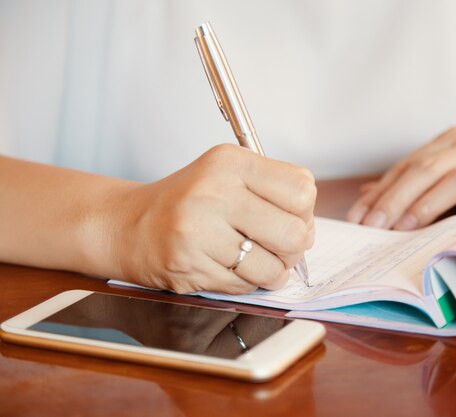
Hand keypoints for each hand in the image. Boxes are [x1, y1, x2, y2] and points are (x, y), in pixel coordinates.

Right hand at [106, 144, 315, 293]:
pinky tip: (227, 267)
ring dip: (271, 272)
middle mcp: (214, 191)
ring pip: (273, 267)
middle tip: (278, 247)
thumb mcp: (227, 175)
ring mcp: (199, 230)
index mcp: (231, 162)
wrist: (128, 224)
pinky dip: (245, 282)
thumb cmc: (188, 202)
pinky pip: (244, 285)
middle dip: (293, 249)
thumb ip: (272, 192)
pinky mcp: (188, 264)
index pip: (302, 190)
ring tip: (252, 260)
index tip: (291, 218)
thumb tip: (310, 229)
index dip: (304, 212)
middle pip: (295, 233)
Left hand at [347, 117, 455, 229]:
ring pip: (455, 179)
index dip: (380, 191)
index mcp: (451, 140)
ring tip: (400, 228)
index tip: (357, 217)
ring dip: (425, 205)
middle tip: (370, 227)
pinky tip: (452, 236)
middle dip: (393, 200)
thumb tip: (371, 193)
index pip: (407, 165)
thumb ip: (421, 176)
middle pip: (424, 170)